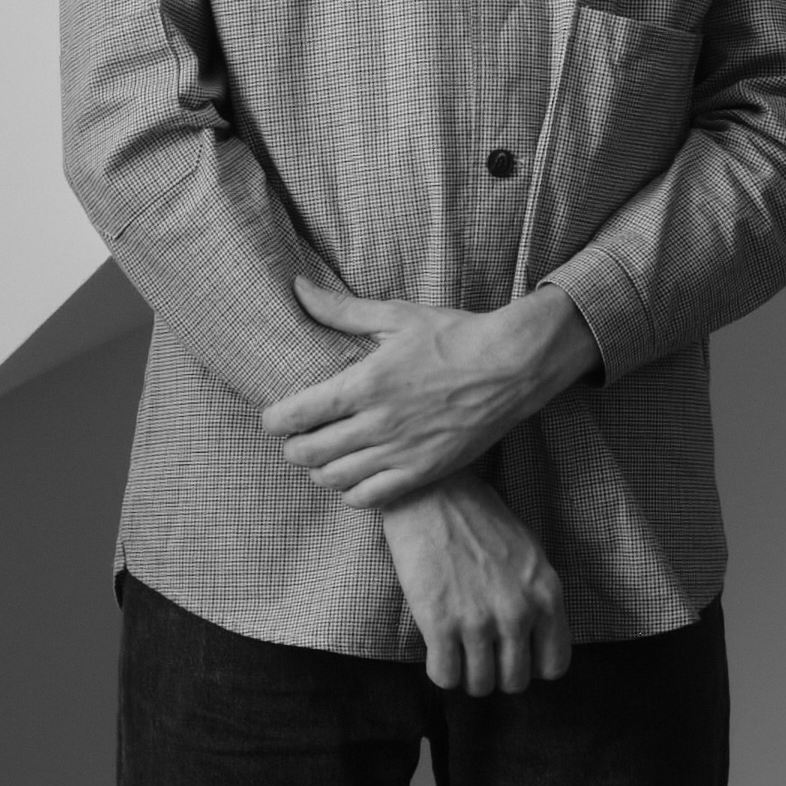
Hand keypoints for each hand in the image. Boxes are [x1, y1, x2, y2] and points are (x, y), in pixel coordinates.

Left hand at [264, 282, 593, 507]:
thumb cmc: (453, 336)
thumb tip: (297, 287)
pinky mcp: (424, 472)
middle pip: (308, 452)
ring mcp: (401, 452)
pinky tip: (354, 477)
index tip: (273, 417)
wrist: (513, 365)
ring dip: (319, 470)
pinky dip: (351, 492)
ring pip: (334, 479)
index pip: (296, 414)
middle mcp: (378, 423)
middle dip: (292, 447)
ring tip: (324, 457)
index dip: (273, 420)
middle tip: (296, 438)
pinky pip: (370, 498)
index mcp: (365, 383)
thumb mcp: (395, 316)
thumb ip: (340, 310)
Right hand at [383, 479, 573, 693]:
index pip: (554, 665)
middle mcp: (519, 613)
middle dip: (497, 673)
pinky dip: (441, 672)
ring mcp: (479, 621)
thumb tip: (533, 637)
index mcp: (547, 595)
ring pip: (480, 685)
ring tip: (457, 652)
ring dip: (467, 675)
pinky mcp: (440, 624)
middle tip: (480, 654)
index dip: (531, 666)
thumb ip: (537, 597)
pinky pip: (445, 677)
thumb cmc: (480, 519)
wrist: (433, 494)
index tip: (512, 654)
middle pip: (515, 681)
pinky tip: (437, 650)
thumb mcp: (529, 555)